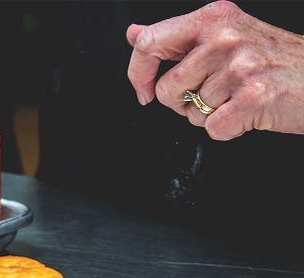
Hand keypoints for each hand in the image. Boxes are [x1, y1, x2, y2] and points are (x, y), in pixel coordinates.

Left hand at [126, 0, 303, 139]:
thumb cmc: (272, 60)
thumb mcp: (225, 34)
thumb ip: (177, 37)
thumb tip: (134, 33)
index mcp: (214, 18)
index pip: (149, 43)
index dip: (138, 73)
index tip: (144, 89)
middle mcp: (225, 38)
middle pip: (167, 88)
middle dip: (182, 103)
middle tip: (212, 94)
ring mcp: (240, 67)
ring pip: (190, 113)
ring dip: (208, 115)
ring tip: (235, 99)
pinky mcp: (253, 97)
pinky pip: (213, 129)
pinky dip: (226, 129)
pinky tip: (246, 113)